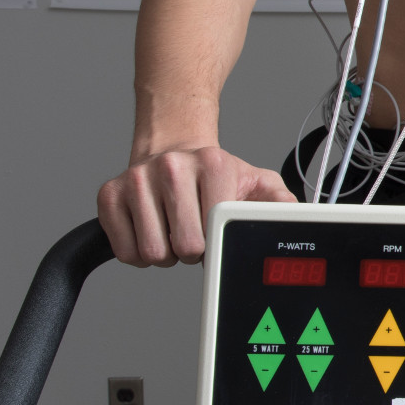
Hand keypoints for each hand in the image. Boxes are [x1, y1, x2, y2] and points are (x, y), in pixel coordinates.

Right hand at [97, 146, 294, 266]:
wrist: (171, 150)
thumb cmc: (214, 174)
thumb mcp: (255, 181)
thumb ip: (278, 202)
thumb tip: (295, 217)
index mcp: (212, 164)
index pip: (215, 229)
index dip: (218, 242)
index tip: (217, 233)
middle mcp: (171, 167)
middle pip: (184, 248)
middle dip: (193, 251)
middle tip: (195, 234)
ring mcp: (136, 180)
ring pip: (152, 253)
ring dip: (167, 254)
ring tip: (174, 232)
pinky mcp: (108, 195)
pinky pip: (124, 251)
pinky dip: (139, 254)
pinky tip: (152, 233)